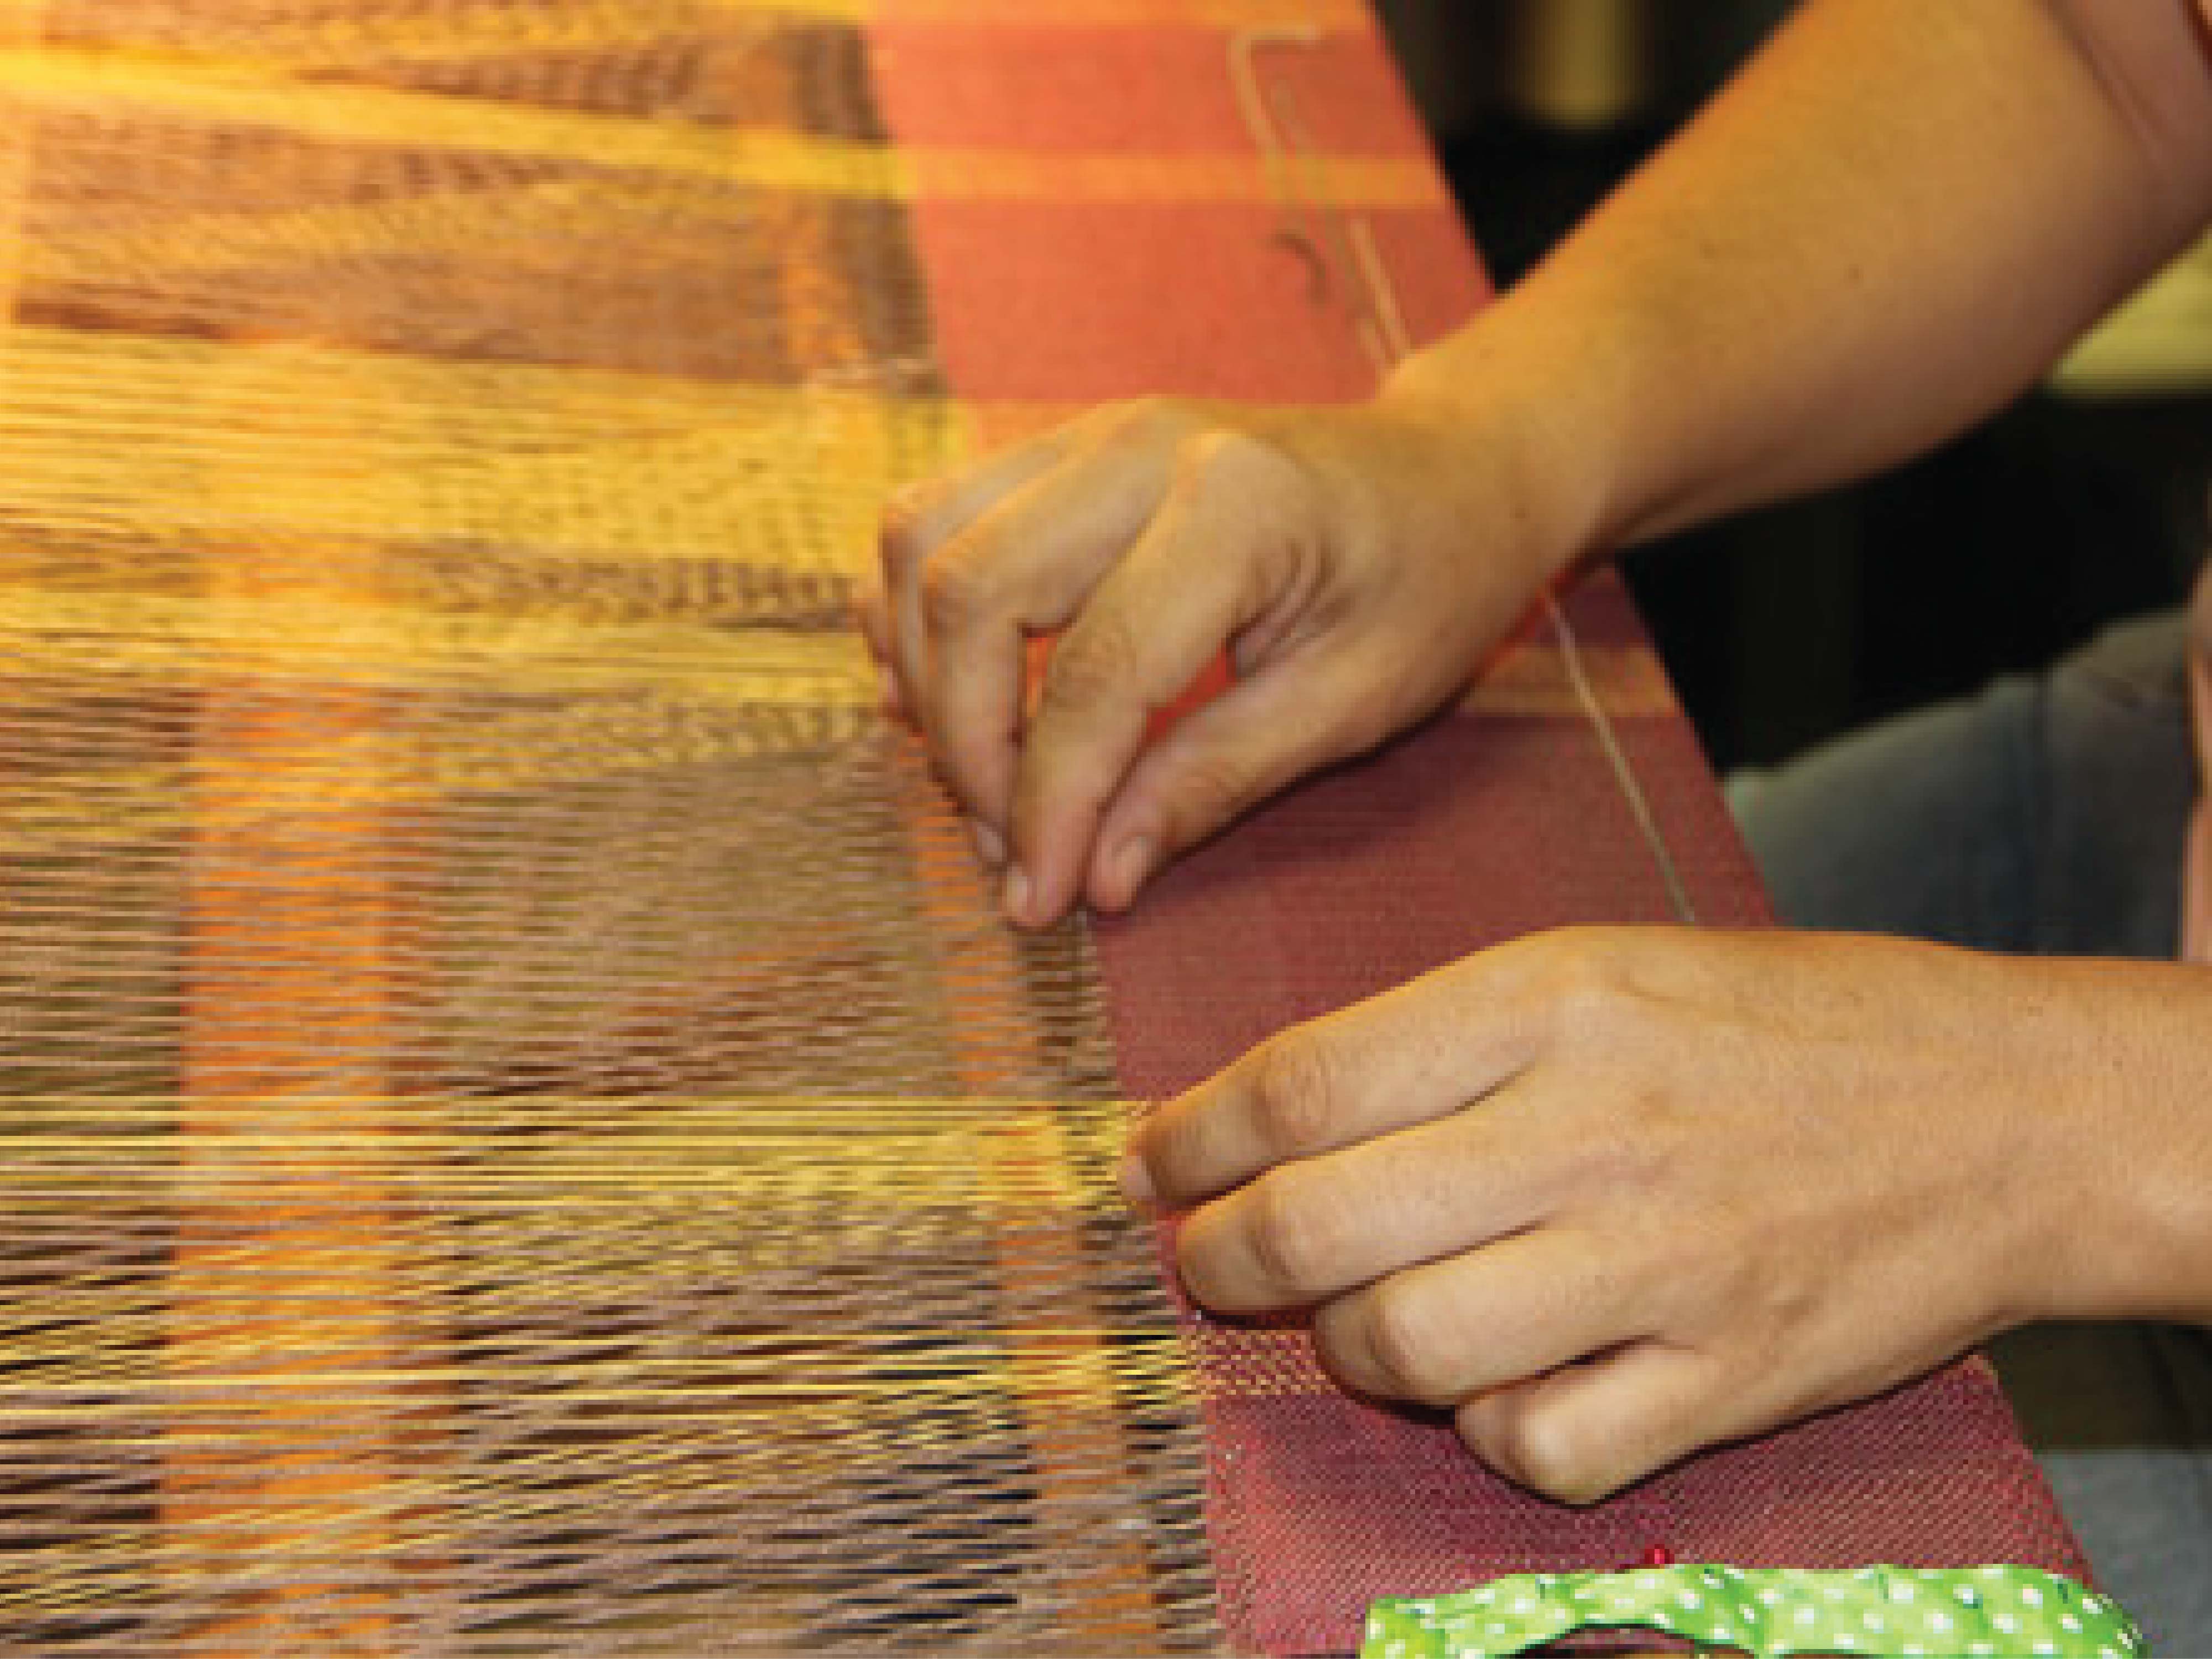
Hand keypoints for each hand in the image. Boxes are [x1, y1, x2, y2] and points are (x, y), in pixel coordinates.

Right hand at [857, 390, 1589, 925]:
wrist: (1449, 474)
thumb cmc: (1428, 584)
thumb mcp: (1355, 703)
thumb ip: (1216, 781)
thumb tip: (1096, 879)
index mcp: (1236, 504)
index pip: (1093, 673)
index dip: (1048, 805)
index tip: (1040, 901)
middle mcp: (1137, 445)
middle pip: (970, 593)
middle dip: (967, 747)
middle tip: (1013, 852)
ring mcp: (1087, 433)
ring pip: (922, 541)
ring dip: (925, 677)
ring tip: (985, 785)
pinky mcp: (1060, 450)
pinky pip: (932, 520)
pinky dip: (916, 616)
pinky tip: (957, 701)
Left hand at [1125, 927, 2209, 1501]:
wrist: (2011, 1109)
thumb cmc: (1789, 1025)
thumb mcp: (1607, 965)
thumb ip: (1442, 1036)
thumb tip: (1267, 1114)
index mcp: (1553, 999)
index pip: (1302, 1083)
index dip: (1191, 1139)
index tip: (1150, 1165)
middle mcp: (1594, 1129)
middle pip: (1319, 1227)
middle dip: (1219, 1261)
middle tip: (1204, 1261)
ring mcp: (1663, 1266)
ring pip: (1408, 1348)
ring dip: (1346, 1350)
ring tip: (1353, 1323)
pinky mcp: (1729, 1379)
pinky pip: (1538, 1448)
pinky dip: (1486, 1432)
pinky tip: (1496, 1387)